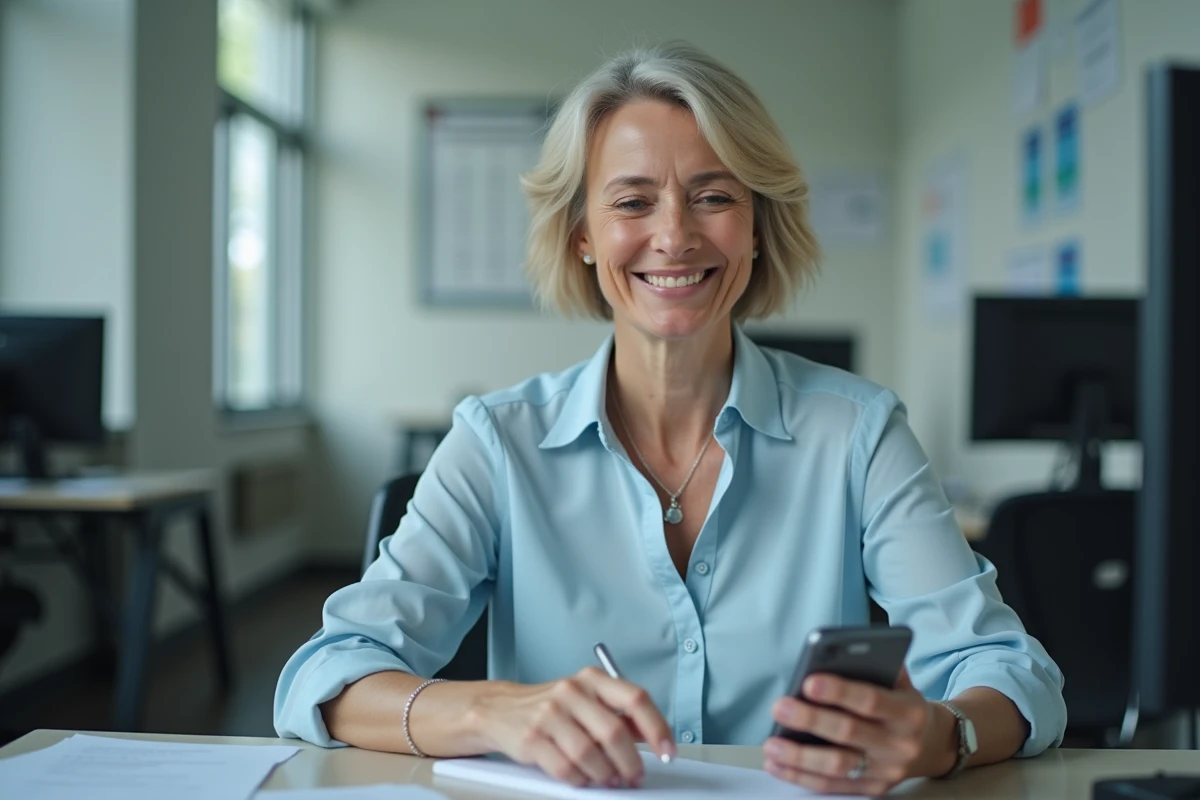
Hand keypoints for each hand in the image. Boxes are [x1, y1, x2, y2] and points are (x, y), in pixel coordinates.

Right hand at [470, 666, 675, 787]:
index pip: (635, 699)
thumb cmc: (551, 707)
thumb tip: (652, 737)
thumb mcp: (586, 699)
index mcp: (592, 680)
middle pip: (614, 733)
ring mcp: (549, 714)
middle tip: (635, 776)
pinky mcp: (532, 738)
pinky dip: (580, 780)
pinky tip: (582, 778)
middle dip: (631, 763)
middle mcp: (571, 692)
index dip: (657, 728)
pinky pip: (566, 769)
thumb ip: (617, 713)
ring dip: (606, 775)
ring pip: (591, 755)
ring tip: (609, 780)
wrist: (500, 709)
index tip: (668, 751)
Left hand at [762, 668, 955, 795]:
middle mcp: (898, 744)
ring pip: (837, 767)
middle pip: (849, 733)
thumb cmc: (903, 705)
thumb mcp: (902, 681)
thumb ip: (877, 665)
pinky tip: (777, 765)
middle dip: (810, 720)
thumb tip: (838, 652)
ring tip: (771, 744)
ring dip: (799, 757)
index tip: (809, 681)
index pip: (871, 701)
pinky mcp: (871, 789)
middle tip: (780, 707)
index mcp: (907, 712)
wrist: (934, 745)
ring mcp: (885, 771)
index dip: (840, 692)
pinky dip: (800, 776)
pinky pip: (832, 786)